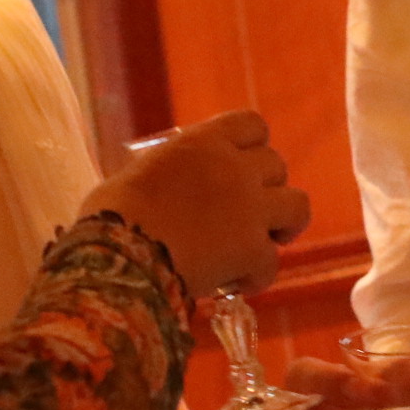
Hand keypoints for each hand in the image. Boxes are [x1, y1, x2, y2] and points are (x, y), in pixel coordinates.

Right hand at [85, 111, 308, 295]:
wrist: (118, 257)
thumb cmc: (111, 215)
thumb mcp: (136, 174)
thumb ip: (166, 171)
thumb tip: (163, 183)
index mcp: (203, 142)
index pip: (253, 125)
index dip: (253, 147)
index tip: (242, 166)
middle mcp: (234, 168)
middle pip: (278, 166)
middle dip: (266, 189)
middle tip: (247, 213)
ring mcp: (250, 209)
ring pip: (299, 207)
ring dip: (284, 225)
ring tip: (264, 243)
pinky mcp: (253, 250)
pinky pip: (272, 263)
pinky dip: (258, 275)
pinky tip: (238, 284)